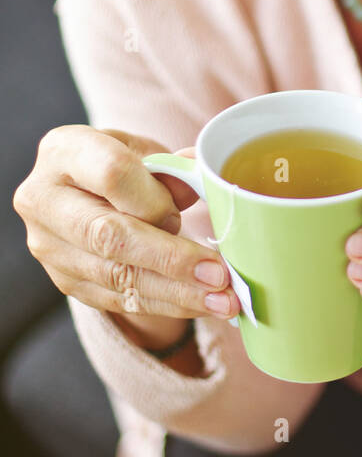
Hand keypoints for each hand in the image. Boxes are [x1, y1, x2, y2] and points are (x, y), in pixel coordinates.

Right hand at [12, 125, 240, 348]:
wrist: (87, 192)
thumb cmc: (124, 166)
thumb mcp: (146, 153)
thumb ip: (174, 168)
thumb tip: (207, 177)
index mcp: (64, 151)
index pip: (112, 174)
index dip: (154, 198)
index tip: (186, 213)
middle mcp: (43, 199)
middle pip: (109, 236)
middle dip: (171, 259)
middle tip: (219, 275)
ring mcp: (48, 246)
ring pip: (116, 276)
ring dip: (176, 293)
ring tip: (223, 300)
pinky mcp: (64, 280)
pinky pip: (119, 300)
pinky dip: (166, 305)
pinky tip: (201, 305)